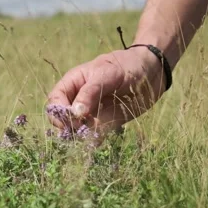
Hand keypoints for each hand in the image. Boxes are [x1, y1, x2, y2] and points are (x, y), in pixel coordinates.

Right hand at [47, 46, 167, 135]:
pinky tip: (98, 142)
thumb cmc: (127, 65)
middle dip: (68, 128)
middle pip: (62, 119)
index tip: (73, 120)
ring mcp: (91, 113)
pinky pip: (93, 137)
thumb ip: (90, 92)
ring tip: (92, 138)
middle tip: (82, 131)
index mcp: (73, 84)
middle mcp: (78, 100)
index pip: (55, 101)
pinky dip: (93, 142)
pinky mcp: (104, 124)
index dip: (59, 113)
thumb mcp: (107, 74)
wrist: (152, 71)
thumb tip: (75, 113)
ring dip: (80, 138)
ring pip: (76, 131)